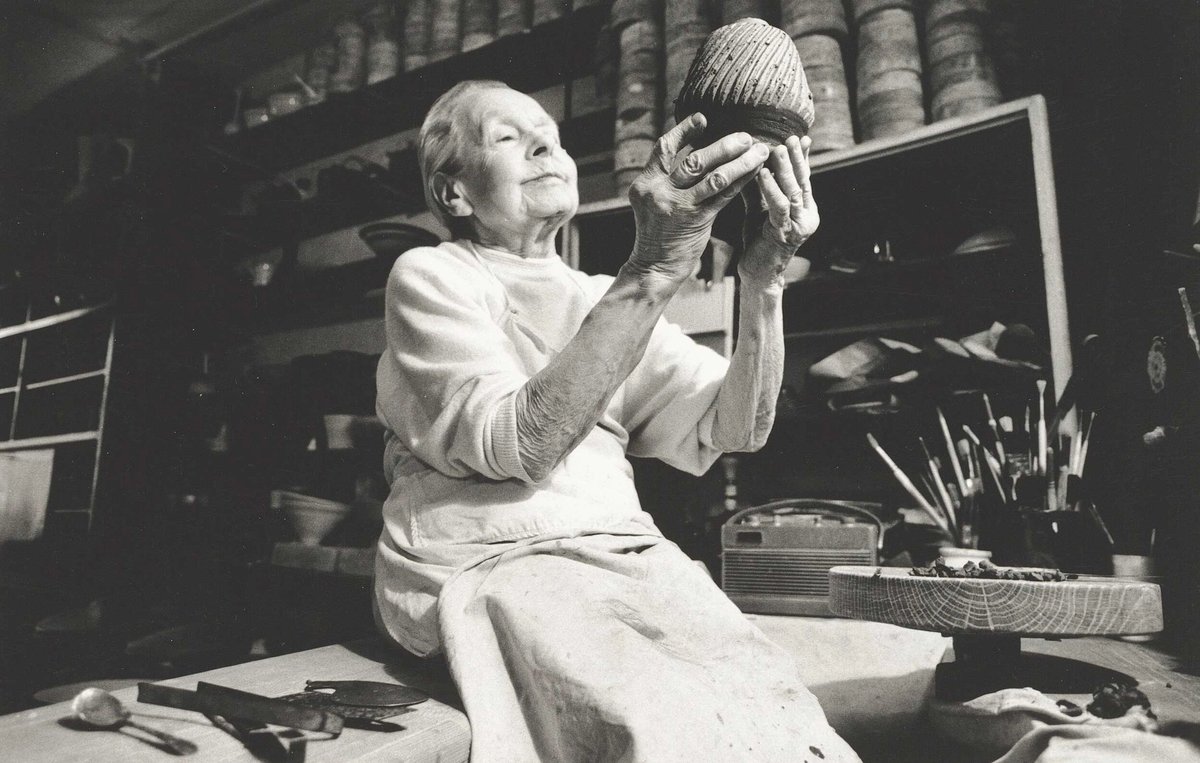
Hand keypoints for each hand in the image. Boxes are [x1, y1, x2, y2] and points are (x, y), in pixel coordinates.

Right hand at [626, 113, 768, 285]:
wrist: (655, 267)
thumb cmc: (658, 231)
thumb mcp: (653, 201)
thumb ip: (667, 178)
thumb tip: (696, 148)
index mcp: (645, 183)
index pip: (664, 148)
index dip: (683, 131)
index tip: (704, 118)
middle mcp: (659, 192)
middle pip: (695, 160)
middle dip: (724, 146)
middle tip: (746, 137)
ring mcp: (678, 207)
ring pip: (714, 177)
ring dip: (741, 162)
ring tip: (760, 151)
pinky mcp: (696, 221)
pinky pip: (724, 196)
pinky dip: (741, 181)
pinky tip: (755, 172)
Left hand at [739, 135, 818, 286]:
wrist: (757, 273)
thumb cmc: (758, 240)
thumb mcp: (760, 208)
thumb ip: (760, 187)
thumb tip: (753, 159)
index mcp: (805, 208)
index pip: (805, 178)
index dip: (802, 158)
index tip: (801, 138)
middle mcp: (808, 216)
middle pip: (803, 181)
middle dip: (796, 158)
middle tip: (789, 138)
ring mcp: (799, 226)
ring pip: (794, 191)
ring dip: (785, 170)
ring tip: (777, 149)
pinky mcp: (786, 234)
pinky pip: (779, 207)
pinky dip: (770, 189)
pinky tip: (762, 174)